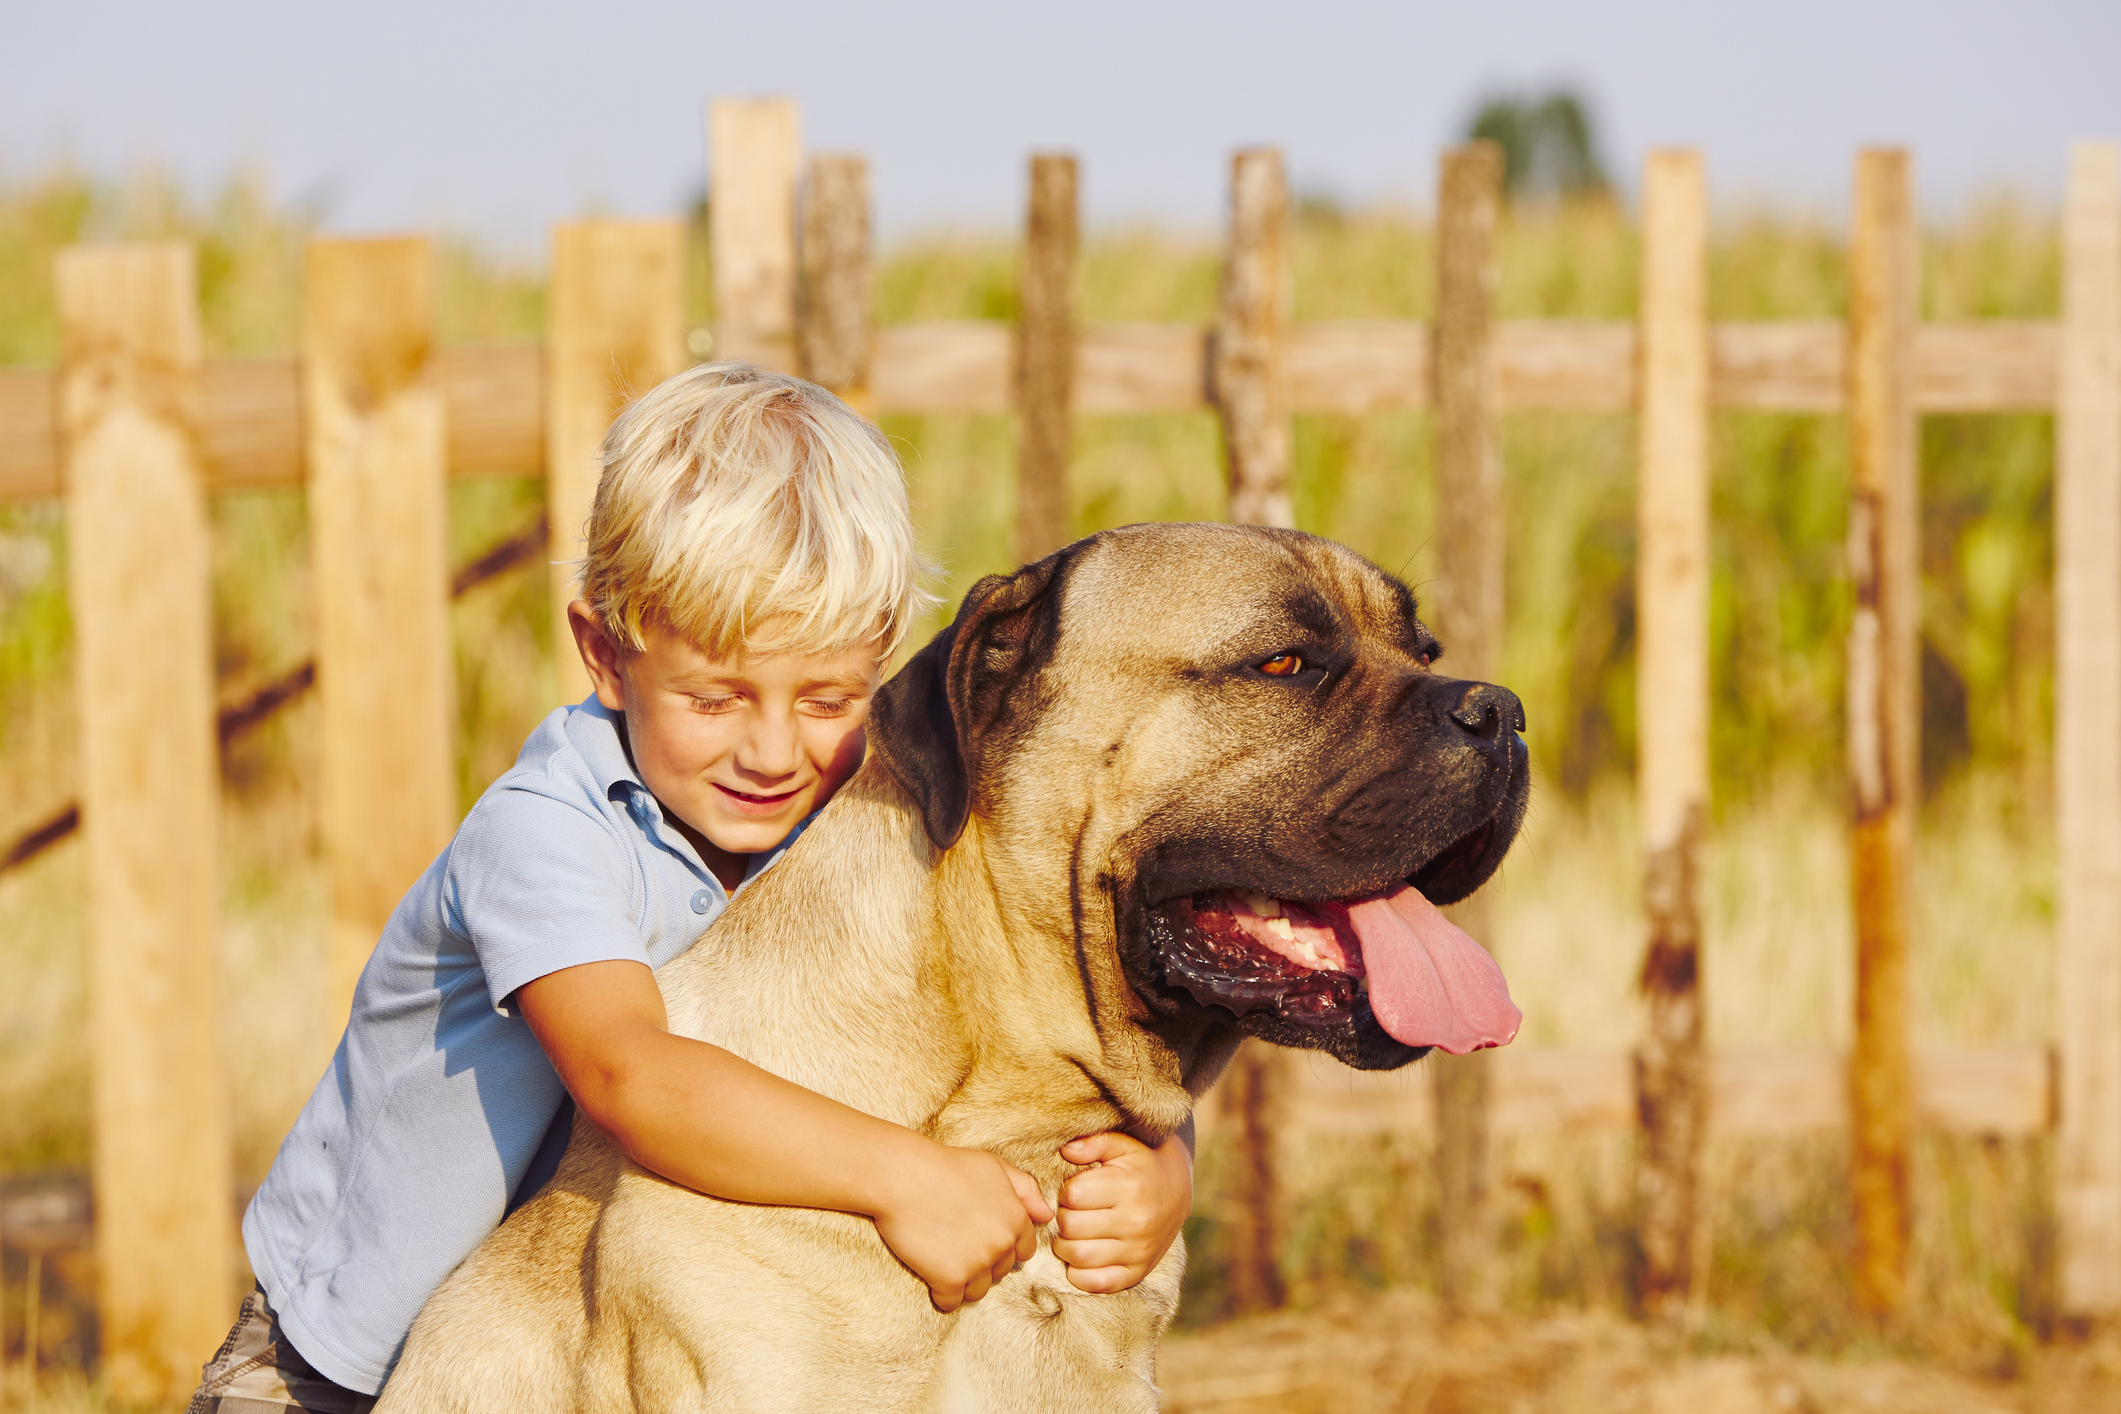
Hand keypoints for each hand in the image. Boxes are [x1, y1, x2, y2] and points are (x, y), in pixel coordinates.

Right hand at [871, 1143, 1053, 1312]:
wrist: (904, 1176)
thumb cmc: (947, 1166)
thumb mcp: (994, 1167)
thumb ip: (1026, 1190)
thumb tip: (1046, 1216)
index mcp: (1016, 1219)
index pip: (1023, 1251)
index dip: (1002, 1245)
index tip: (980, 1236)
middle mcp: (1002, 1244)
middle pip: (1000, 1272)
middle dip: (982, 1261)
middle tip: (956, 1240)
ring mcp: (976, 1264)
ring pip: (978, 1291)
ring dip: (963, 1280)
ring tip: (943, 1255)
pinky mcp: (949, 1279)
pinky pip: (951, 1302)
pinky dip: (940, 1292)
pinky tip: (930, 1271)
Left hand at [1052, 1130, 1192, 1293]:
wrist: (1177, 1193)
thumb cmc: (1141, 1166)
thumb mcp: (1123, 1145)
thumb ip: (1094, 1143)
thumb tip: (1067, 1151)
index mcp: (1130, 1187)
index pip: (1073, 1195)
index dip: (1066, 1191)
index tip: (1075, 1190)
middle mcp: (1136, 1222)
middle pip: (1071, 1226)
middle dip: (1063, 1217)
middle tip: (1071, 1212)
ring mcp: (1138, 1251)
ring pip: (1078, 1256)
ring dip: (1065, 1245)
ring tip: (1073, 1233)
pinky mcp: (1137, 1272)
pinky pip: (1096, 1283)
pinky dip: (1079, 1273)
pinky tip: (1081, 1256)